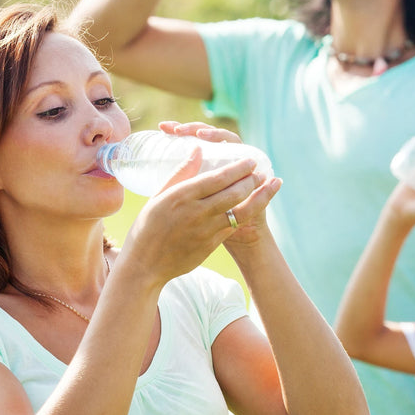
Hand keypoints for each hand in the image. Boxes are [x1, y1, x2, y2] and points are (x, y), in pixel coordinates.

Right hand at [157, 120, 280, 247]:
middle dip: (252, 181)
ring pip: (240, 212)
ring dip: (258, 198)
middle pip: (234, 194)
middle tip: (261, 172)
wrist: (145, 265)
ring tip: (268, 186)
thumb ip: (181, 172)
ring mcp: (206, 231)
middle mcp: (197, 213)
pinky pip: (233, 227)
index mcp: (182, 196)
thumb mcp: (159, 195)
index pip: (218, 178)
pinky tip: (253, 206)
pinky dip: (246, 214)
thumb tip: (198, 149)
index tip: (250, 161)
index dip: (238, 168)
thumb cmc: (148, 226)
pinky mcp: (211, 245)